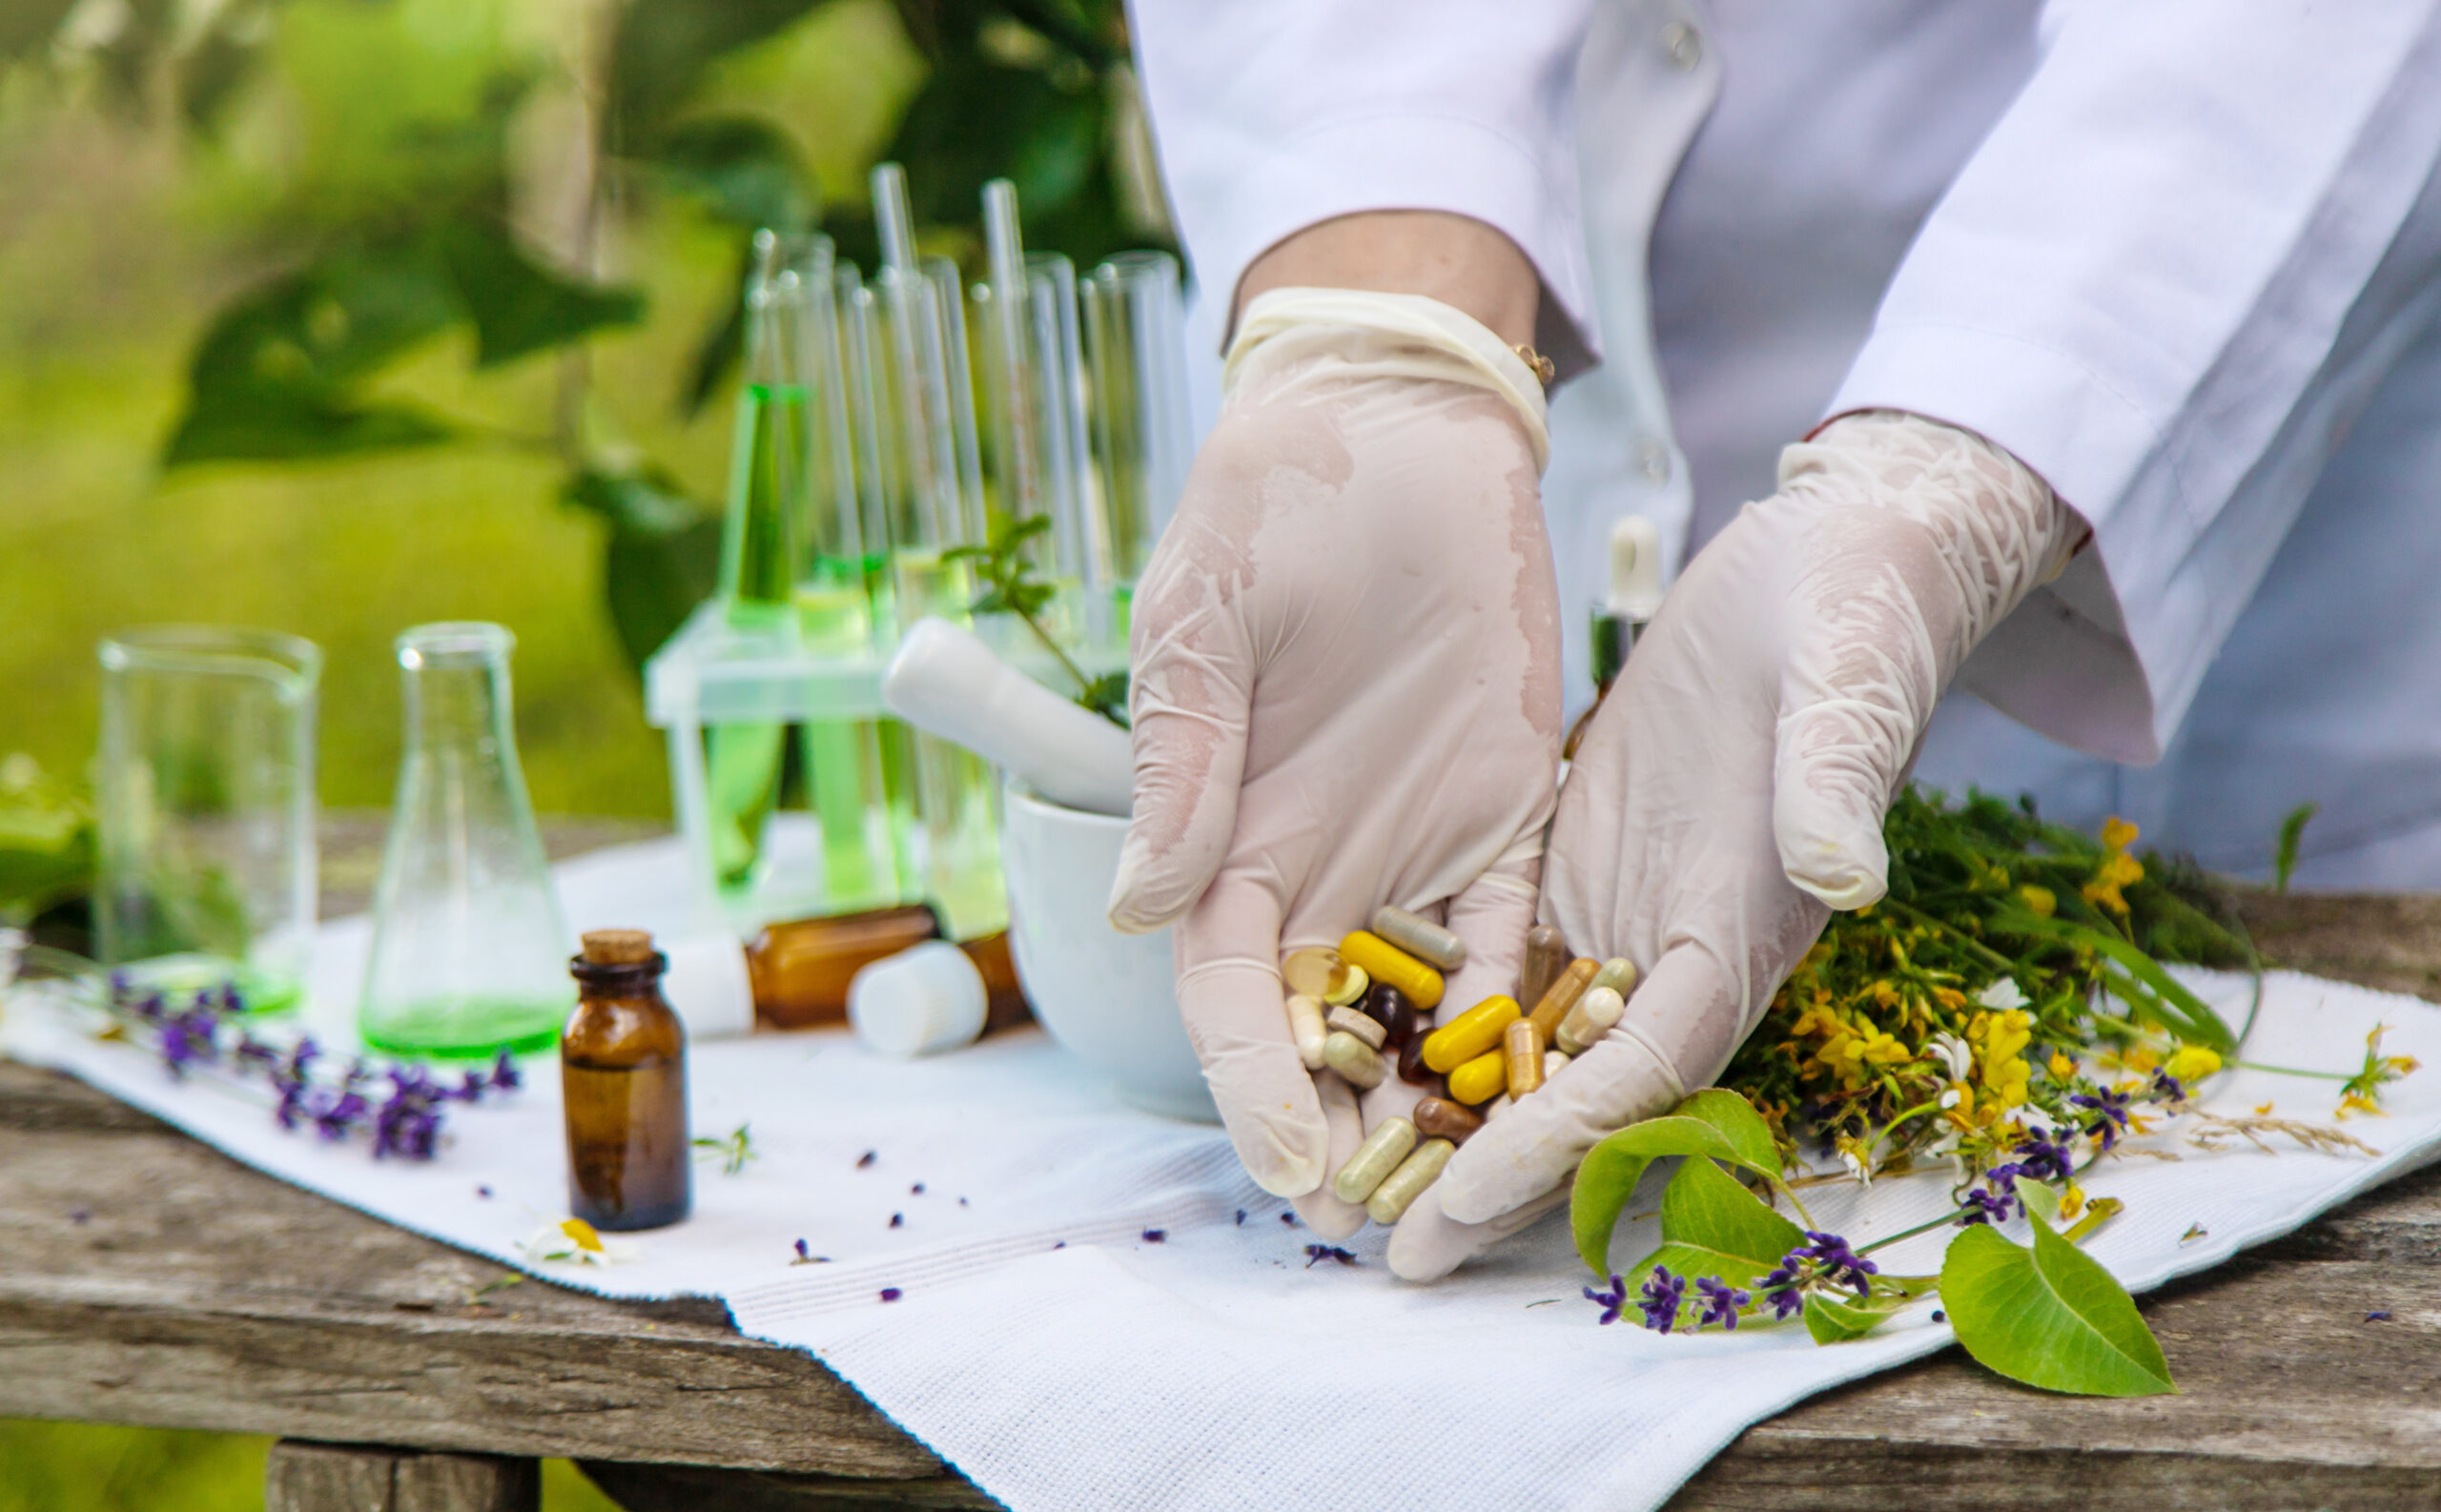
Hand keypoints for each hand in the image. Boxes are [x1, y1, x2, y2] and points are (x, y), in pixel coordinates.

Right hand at [1109, 292, 1561, 1232]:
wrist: (1402, 422)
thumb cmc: (1275, 502)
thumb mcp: (1209, 616)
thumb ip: (1186, 757)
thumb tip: (1140, 903)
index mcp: (1227, 835)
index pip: (1229, 995)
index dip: (1251, 1087)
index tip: (1293, 1165)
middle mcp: (1318, 867)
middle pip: (1328, 1035)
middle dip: (1355, 1129)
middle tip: (1400, 1219)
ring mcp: (1415, 850)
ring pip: (1424, 1012)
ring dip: (1447, 1101)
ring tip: (1488, 1187)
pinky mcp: (1508, 817)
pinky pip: (1520, 939)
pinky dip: (1534, 1014)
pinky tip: (1568, 1084)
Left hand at [1388, 410, 2075, 1278]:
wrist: (1834, 567)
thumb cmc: (1852, 624)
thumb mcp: (1841, 694)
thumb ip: (1832, 788)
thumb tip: (1844, 878)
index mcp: (1738, 932)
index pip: (1641, 1072)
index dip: (1556, 1147)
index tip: (1460, 1204)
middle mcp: (1674, 948)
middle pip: (1573, 1092)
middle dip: (1484, 1174)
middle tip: (1384, 1250)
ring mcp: (1620, 910)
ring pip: (1524, 1044)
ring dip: (1446, 1116)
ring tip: (1347, 1177)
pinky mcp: (1578, 861)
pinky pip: (1499, 962)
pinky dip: (1436, 1017)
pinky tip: (1351, 1049)